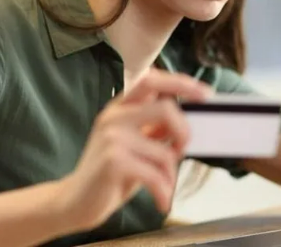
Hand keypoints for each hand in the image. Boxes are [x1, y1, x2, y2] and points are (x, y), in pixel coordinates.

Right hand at [55, 69, 210, 230]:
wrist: (75, 201)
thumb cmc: (111, 173)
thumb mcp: (135, 144)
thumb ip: (155, 128)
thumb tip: (188, 120)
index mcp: (120, 107)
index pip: (150, 80)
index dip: (180, 82)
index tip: (204, 94)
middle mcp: (114, 116)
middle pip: (166, 108)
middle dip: (184, 132)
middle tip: (182, 150)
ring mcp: (112, 138)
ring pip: (165, 151)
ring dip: (171, 174)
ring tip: (163, 186)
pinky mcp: (113, 161)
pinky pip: (156, 175)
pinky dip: (164, 191)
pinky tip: (160, 201)